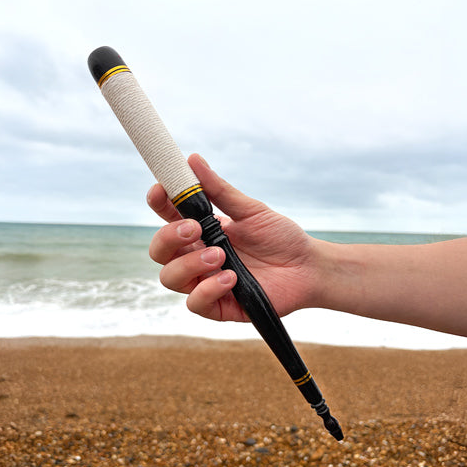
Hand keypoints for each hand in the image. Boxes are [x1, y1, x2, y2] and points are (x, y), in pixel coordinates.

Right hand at [147, 154, 319, 321]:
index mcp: (202, 231)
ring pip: (171, 277)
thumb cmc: (280, 237)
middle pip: (159, 251)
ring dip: (190, 264)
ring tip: (220, 254)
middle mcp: (197, 256)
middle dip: (169, 237)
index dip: (158, 203)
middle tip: (194, 228)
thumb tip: (193, 160)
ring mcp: (206, 282)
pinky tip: (231, 278)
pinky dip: (208, 290)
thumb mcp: (251, 211)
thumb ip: (220, 190)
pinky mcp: (220, 306)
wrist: (308, 267)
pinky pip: (195, 303)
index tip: (161, 189)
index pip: (167, 217)